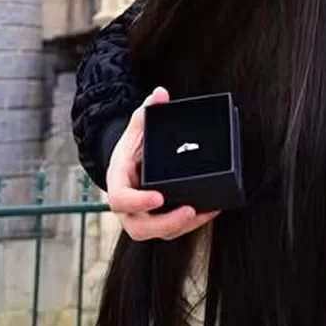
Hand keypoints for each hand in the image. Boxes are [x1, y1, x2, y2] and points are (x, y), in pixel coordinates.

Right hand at [105, 86, 219, 240]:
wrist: (129, 160)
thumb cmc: (133, 145)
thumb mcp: (137, 125)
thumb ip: (148, 110)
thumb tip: (160, 93)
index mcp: (118, 181)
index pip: (120, 199)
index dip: (138, 202)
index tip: (158, 197)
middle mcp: (126, 206)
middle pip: (139, 227)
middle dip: (165, 223)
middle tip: (188, 211)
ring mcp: (140, 216)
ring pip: (156, 232)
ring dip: (181, 227)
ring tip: (202, 213)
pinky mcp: (156, 220)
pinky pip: (170, 229)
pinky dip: (190, 224)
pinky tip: (208, 211)